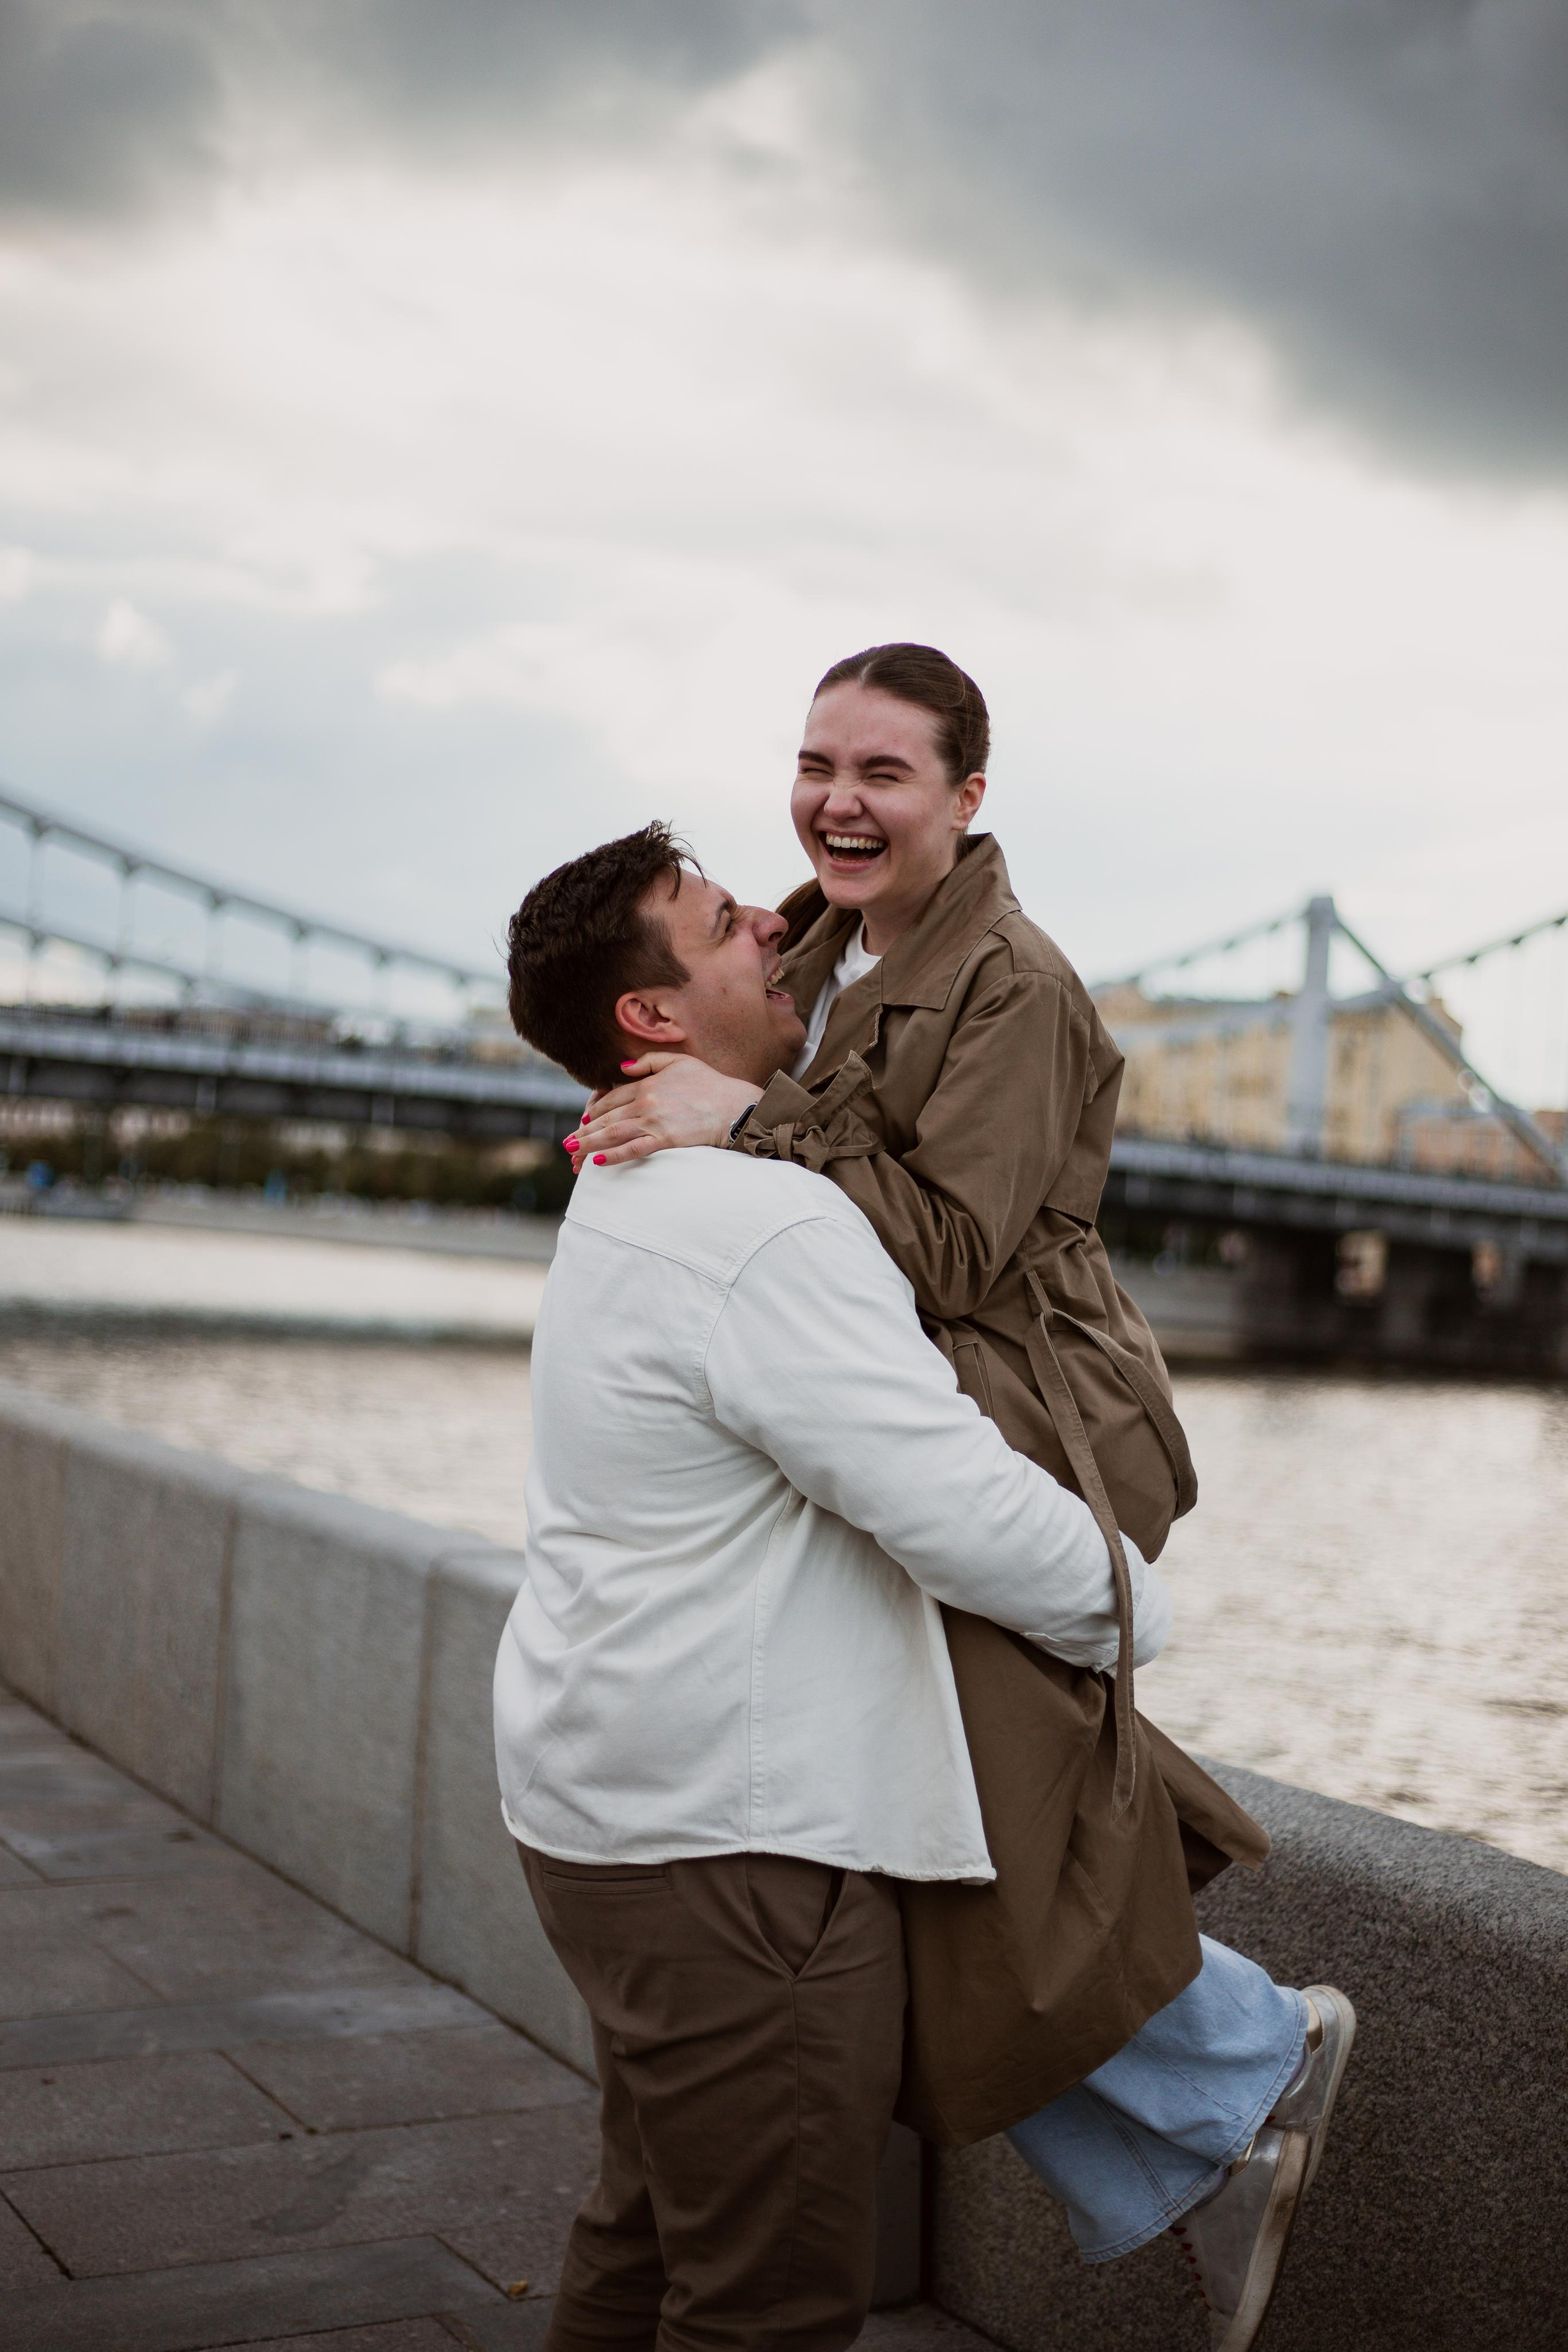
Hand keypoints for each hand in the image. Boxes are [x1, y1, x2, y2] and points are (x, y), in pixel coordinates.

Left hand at [567, 1054, 760, 1166]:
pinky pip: (633, 1149)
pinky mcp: (664, 1139)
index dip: (593, 1110)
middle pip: (606, 1118)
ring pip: (613, 1134)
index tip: (582, 1120)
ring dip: (589, 1144)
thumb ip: (648, 1061)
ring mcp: (653, 1122)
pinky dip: (614, 1155)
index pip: (611, 1098)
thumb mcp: (678, 1061)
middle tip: (567, 1144)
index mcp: (646, 1084)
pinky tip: (598, 1161)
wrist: (733, 1105)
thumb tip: (622, 1068)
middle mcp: (645, 1102)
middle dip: (583, 1132)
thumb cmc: (709, 1083)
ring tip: (572, 1154)